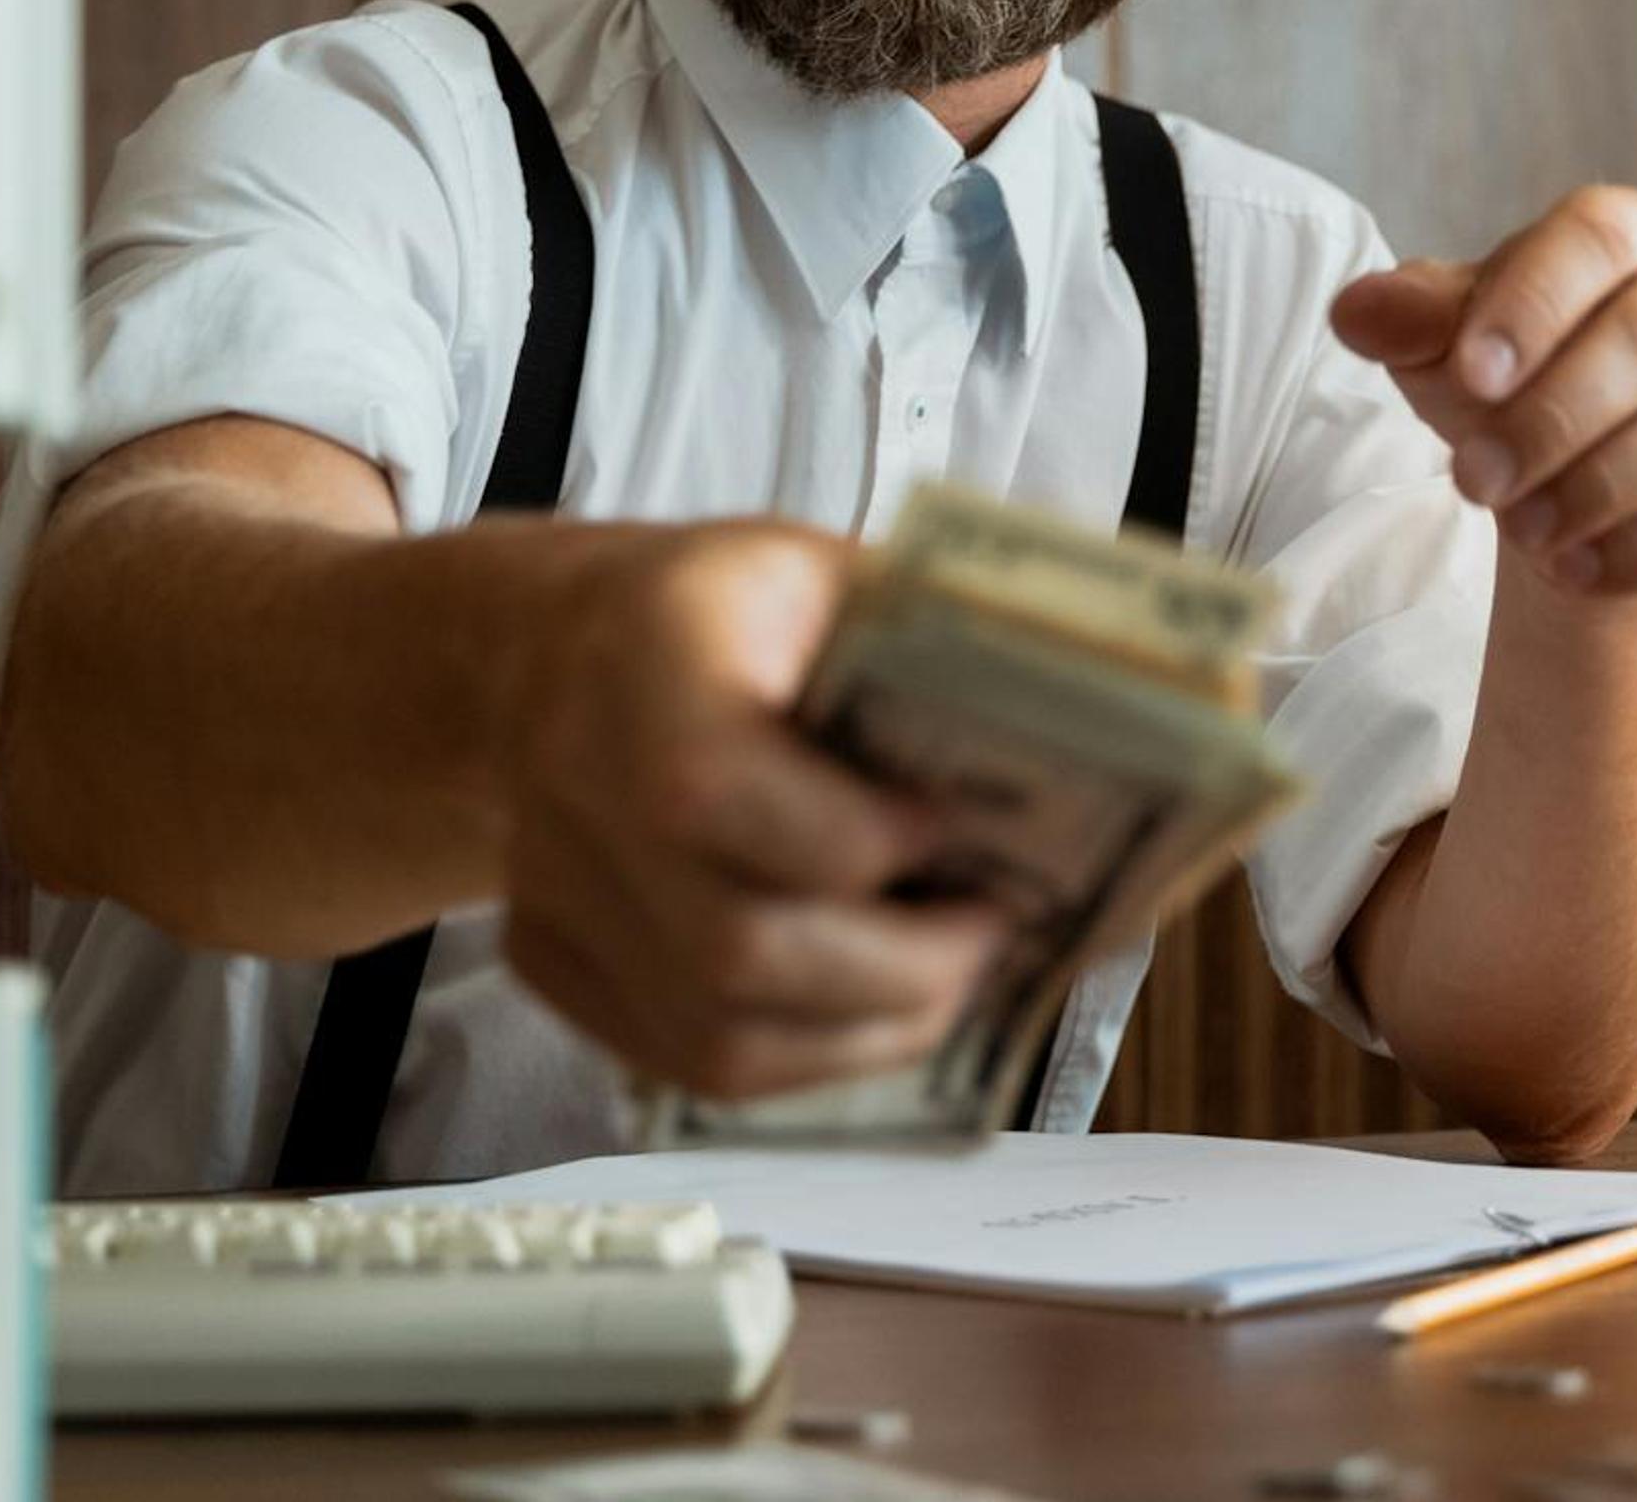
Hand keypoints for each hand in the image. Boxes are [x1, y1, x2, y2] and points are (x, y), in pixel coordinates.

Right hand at [493, 522, 1003, 1100]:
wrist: (549, 650)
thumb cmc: (726, 610)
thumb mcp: (823, 572)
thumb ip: (926, 642)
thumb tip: (1089, 728)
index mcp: (644, 658)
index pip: (716, 790)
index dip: (858, 835)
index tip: (953, 826)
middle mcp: (572, 785)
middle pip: (734, 945)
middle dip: (900, 967)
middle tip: (991, 933)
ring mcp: (547, 894)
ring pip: (717, 1039)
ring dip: (867, 1031)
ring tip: (950, 979)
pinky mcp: (547, 967)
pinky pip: (688, 1062)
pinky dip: (806, 1055)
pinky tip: (871, 1006)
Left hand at [1330, 185, 1636, 596]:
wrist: (1550, 473)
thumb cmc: (1500, 377)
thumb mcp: (1440, 341)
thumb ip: (1405, 320)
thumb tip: (1356, 312)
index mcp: (1624, 234)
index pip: (1594, 240)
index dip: (1535, 305)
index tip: (1471, 376)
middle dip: (1557, 416)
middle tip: (1476, 480)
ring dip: (1606, 483)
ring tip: (1522, 531)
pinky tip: (1576, 569)